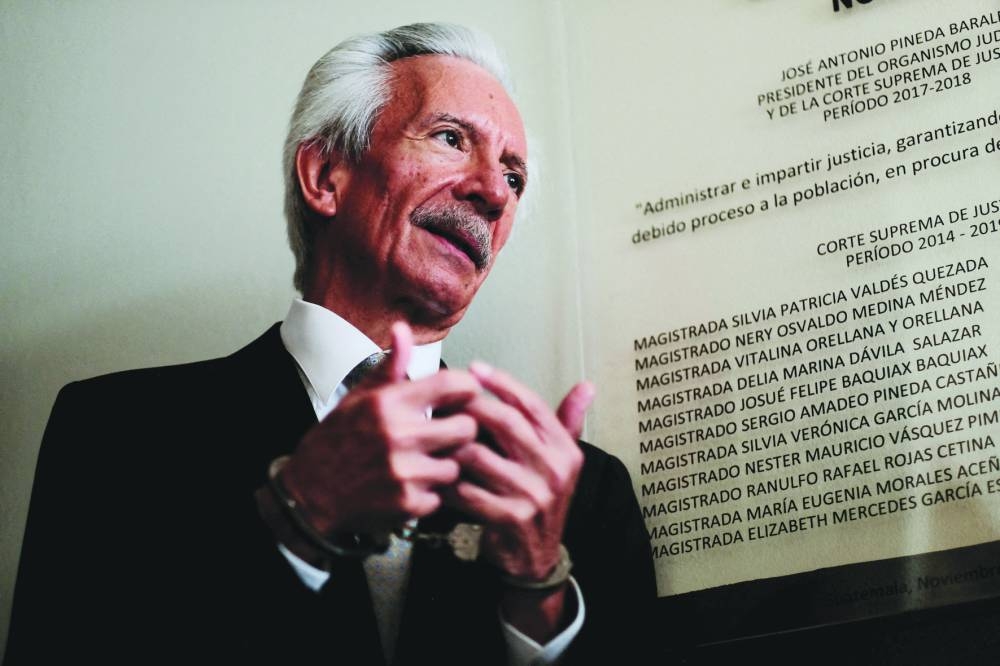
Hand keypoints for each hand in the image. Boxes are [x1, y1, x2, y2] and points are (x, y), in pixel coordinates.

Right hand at [279, 322, 479, 535]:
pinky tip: (410, 487)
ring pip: (456, 465)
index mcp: (389, 403)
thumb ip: (390, 367)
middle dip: (460, 430)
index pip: (453, 384)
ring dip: (445, 466)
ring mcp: (404, 472)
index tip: (465, 395)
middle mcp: (399, 435)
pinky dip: (428, 495)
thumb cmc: (335, 442)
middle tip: (446, 435)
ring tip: (423, 463)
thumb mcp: (358, 398)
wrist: (307, 495)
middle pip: (467, 427)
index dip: (467, 389)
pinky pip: (440, 497)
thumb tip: (403, 329)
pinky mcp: (406, 504)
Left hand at [446, 362, 593, 581]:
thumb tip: (587, 386)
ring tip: (434, 438)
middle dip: (470, 407)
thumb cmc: (540, 499)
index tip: (474, 368)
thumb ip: (567, 422)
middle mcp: (554, 469)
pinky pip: (468, 491)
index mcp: (564, 448)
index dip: (501, 382)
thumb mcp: (560, 461)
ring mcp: (534, 494)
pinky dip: (448, 482)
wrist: (536, 556)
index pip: (531, 404)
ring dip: (451, 446)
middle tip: (445, 402)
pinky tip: (436, 476)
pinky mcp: (511, 518)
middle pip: (505, 422)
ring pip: (479, 455)